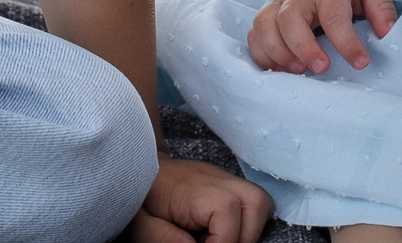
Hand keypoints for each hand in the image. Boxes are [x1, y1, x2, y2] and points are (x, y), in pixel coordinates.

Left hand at [127, 156, 272, 242]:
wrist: (140, 166)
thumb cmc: (140, 197)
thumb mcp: (141, 224)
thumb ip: (162, 238)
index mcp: (191, 187)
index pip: (226, 208)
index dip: (224, 240)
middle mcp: (216, 178)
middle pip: (256, 202)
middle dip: (244, 237)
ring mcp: (227, 179)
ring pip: (262, 201)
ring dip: (251, 230)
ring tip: (222, 241)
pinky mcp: (231, 184)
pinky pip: (256, 203)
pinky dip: (249, 223)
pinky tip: (224, 234)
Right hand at [247, 0, 396, 73]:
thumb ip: (381, 6)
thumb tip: (387, 34)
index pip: (335, 15)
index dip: (347, 42)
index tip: (360, 62)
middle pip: (289, 18)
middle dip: (302, 46)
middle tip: (321, 67)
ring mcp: (279, 3)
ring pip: (265, 25)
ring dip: (278, 51)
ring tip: (298, 71)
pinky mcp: (267, 13)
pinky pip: (254, 33)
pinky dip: (261, 53)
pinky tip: (280, 68)